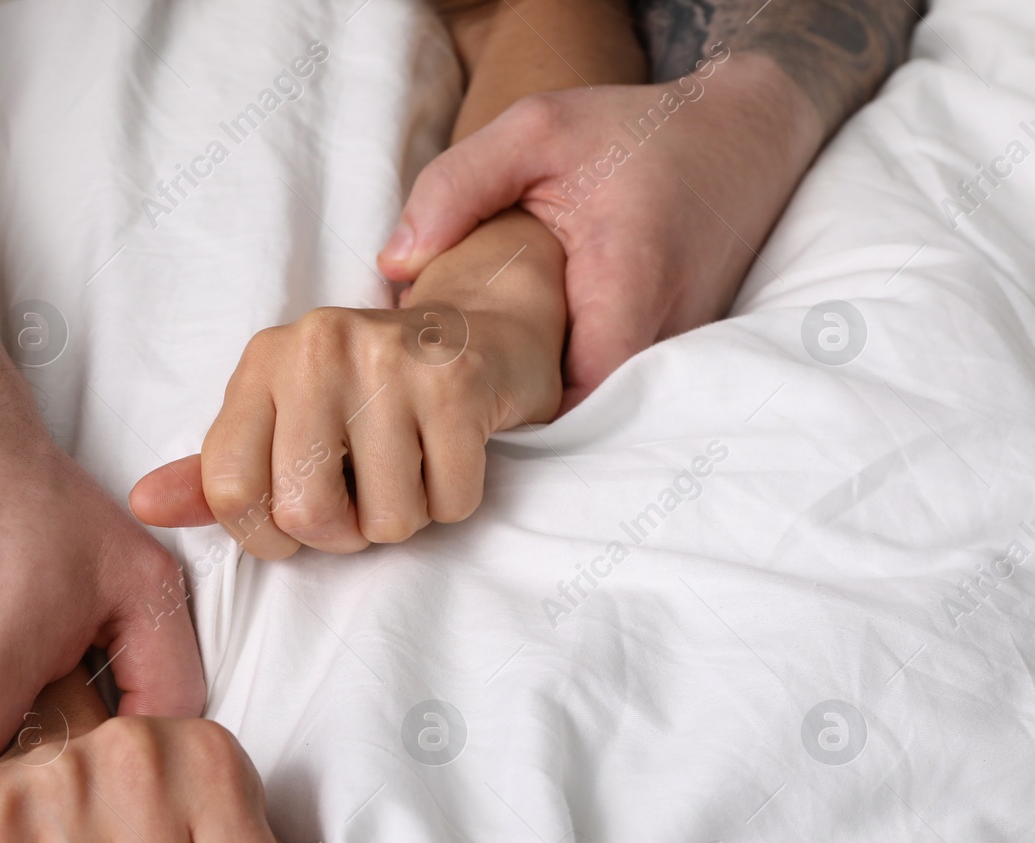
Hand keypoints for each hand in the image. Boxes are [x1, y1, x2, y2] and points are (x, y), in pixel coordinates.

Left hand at [132, 211, 564, 557]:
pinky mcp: (458, 382)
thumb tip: (143, 505)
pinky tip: (446, 456)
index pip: (228, 489)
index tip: (290, 527)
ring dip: (403, 519)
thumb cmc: (366, 394)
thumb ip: (214, 472)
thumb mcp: (280, 421)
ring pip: (388, 520)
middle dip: (341, 535)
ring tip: (407, 470)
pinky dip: (452, 502)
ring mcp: (391, 360)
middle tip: (359, 502)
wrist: (478, 331)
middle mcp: (318, 348)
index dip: (261, 536)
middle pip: (307, 513)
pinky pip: (450, 503)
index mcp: (263, 361)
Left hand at [377, 52, 824, 409]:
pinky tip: (522, 362)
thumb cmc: (634, 131)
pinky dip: (567, 386)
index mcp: (628, 283)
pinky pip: (613, 394)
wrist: (742, 138)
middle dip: (512, 417)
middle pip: (576, 420)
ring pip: (596, 412)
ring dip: (540, 405)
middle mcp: (663, 336)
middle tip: (448, 399)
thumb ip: (457, 185)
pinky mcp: (674, 359)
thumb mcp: (536, 129)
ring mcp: (675, 356)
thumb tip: (394, 263)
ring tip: (479, 380)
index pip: (568, 401)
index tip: (452, 396)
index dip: (504, 412)